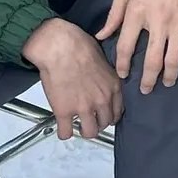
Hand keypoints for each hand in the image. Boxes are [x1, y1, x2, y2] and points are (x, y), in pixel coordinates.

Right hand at [22, 16, 122, 140]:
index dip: (109, 114)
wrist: (60, 47)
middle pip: (105, 123)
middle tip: (89, 118)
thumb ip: (104, 74)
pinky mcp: (64, 112)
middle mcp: (102, 101)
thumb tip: (99, 77)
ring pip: (90, 132)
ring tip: (77, 126)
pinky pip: (66, 133)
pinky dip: (64, 132)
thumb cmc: (78, 45)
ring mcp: (84, 108)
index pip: (117, 111)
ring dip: (84, 130)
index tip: (103, 114)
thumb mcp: (102, 58)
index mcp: (113, 87)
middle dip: (98, 122)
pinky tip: (62, 128)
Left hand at [97, 0, 177, 94]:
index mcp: (137, 11)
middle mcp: (159, 19)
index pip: (126, 47)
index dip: (123, 65)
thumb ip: (114, 13)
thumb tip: (101, 35)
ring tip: (167, 82)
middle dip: (148, 80)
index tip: (124, 75)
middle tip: (146, 89)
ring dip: (170, 76)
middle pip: (152, 60)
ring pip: (175, 59)